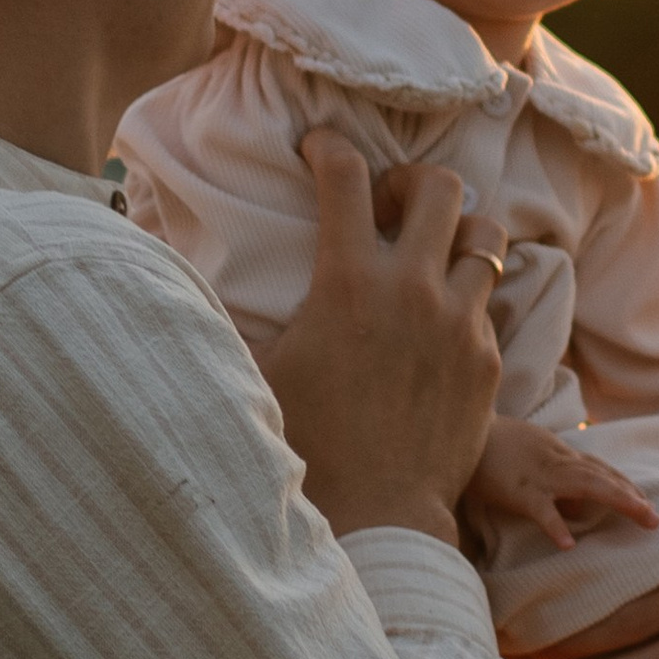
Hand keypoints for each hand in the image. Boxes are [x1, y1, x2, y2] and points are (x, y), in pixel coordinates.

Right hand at [265, 138, 505, 544]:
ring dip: (457, 232)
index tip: (318, 146)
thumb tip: (171, 283)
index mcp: (348, 281)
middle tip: (386, 206)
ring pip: (485, 236)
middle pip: (441, 186)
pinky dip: (466, 295)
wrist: (378, 513)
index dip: (329, 145)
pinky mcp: (487, 360)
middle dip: (411, 181)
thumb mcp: (258, 371)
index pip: (345, 174)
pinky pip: (488, 301)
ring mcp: (459, 322)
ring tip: (429, 255)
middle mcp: (413, 289)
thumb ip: (232, 316)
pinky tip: (438, 321)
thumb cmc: (307, 445)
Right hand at [464, 416, 658, 554]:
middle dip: (631, 496)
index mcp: (558, 454)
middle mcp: (557, 461)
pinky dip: (555, 525)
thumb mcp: (530, 460)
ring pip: (586, 485)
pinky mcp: (517, 490)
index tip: (646, 502)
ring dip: (617, 499)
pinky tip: (569, 545)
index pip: (599, 469)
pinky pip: (540, 509)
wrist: (460, 427)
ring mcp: (540, 475)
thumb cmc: (491, 446)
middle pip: (602, 477)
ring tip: (642, 516)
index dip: (624, 485)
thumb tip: (575, 510)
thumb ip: (554, 481)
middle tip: (655, 519)